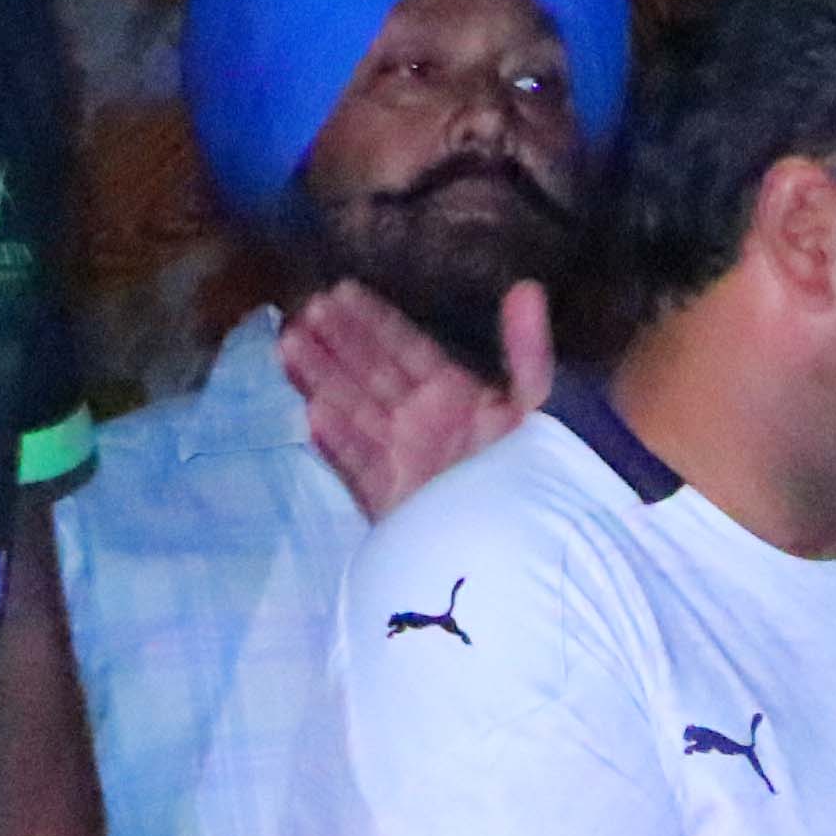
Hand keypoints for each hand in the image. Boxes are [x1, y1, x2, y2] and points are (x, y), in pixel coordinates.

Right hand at [286, 276, 548, 527]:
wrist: (537, 547)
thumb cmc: (546, 473)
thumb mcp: (543, 406)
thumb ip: (527, 351)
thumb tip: (528, 288)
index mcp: (459, 400)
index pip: (407, 351)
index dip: (374, 323)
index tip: (340, 291)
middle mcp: (426, 427)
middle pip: (370, 377)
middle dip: (336, 345)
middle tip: (302, 312)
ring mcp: (406, 464)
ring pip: (355, 414)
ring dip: (322, 380)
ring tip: (288, 346)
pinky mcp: (395, 505)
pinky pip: (360, 467)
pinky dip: (339, 443)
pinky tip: (314, 415)